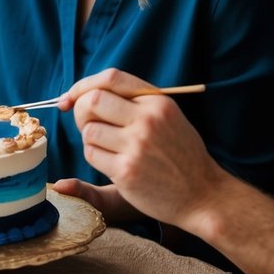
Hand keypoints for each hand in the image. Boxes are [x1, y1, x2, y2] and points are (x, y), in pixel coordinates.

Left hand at [60, 68, 226, 230]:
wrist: (203, 195)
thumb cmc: (180, 154)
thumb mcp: (167, 116)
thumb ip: (133, 101)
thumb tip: (83, 94)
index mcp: (158, 102)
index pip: (112, 78)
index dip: (84, 85)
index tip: (70, 97)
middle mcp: (148, 120)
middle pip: (93, 101)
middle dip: (80, 111)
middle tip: (87, 124)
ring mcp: (137, 146)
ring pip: (89, 130)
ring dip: (90, 138)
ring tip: (108, 147)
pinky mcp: (126, 171)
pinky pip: (92, 154)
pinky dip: (95, 156)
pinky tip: (113, 163)